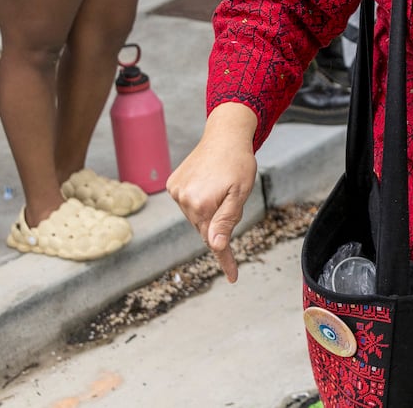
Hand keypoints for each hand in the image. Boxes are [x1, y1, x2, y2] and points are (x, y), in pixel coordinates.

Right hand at [168, 130, 258, 280]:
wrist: (225, 135)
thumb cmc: (238, 163)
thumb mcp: (239, 193)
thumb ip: (226, 220)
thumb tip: (215, 246)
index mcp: (203, 205)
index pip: (215, 241)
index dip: (226, 259)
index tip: (233, 278)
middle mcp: (184, 200)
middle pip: (205, 228)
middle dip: (220, 222)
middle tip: (232, 198)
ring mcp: (176, 191)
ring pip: (196, 216)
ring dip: (208, 210)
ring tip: (219, 187)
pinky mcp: (173, 184)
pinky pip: (188, 202)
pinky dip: (198, 200)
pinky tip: (206, 183)